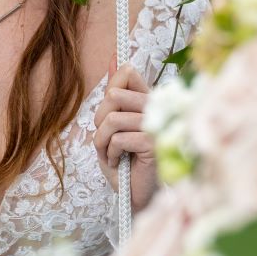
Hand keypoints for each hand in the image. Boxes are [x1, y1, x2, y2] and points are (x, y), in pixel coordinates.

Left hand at [93, 56, 158, 212]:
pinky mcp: (152, 143)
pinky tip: (119, 163)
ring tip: (111, 154)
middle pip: (114, 95)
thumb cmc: (124, 163)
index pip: (128, 74)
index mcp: (148, 102)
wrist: (134, 196)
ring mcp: (156, 126)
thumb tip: (115, 60)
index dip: (111, 88)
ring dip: (102, 142)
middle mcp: (156, 110)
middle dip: (100, 121)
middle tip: (107, 139)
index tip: (110, 110)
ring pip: (113, 119)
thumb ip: (115, 98)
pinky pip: (118, 139)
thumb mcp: (112, 127)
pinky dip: (110, 154)